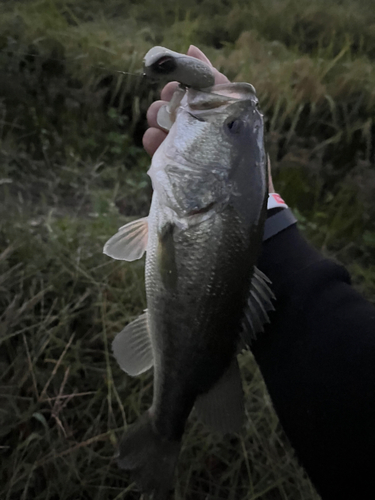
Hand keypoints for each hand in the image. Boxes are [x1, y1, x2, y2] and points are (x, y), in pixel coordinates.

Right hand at [142, 45, 274, 192]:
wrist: (235, 210)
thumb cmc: (242, 161)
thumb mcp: (235, 115)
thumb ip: (216, 84)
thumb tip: (193, 47)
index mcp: (221, 115)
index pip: (198, 89)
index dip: (183, 83)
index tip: (171, 83)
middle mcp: (205, 131)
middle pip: (179, 106)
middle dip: (168, 102)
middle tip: (165, 107)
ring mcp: (191, 150)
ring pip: (165, 126)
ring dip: (157, 121)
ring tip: (156, 126)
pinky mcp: (178, 169)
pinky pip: (159, 149)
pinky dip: (152, 141)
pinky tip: (151, 140)